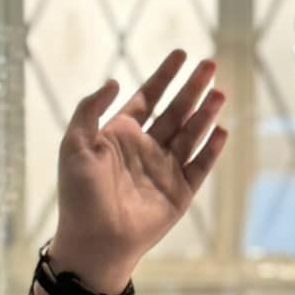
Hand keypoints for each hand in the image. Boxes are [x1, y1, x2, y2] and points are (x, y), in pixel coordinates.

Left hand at [51, 50, 228, 289]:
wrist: (94, 241)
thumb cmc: (79, 195)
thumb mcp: (74, 145)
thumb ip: (89, 110)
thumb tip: (113, 81)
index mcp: (121, 135)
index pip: (148, 98)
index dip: (164, 76)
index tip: (180, 54)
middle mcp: (146, 148)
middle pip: (175, 111)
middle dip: (193, 88)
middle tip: (210, 65)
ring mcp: (165, 170)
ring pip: (190, 134)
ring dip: (205, 113)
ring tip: (219, 92)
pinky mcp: (179, 193)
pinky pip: (199, 166)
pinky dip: (210, 149)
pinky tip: (220, 129)